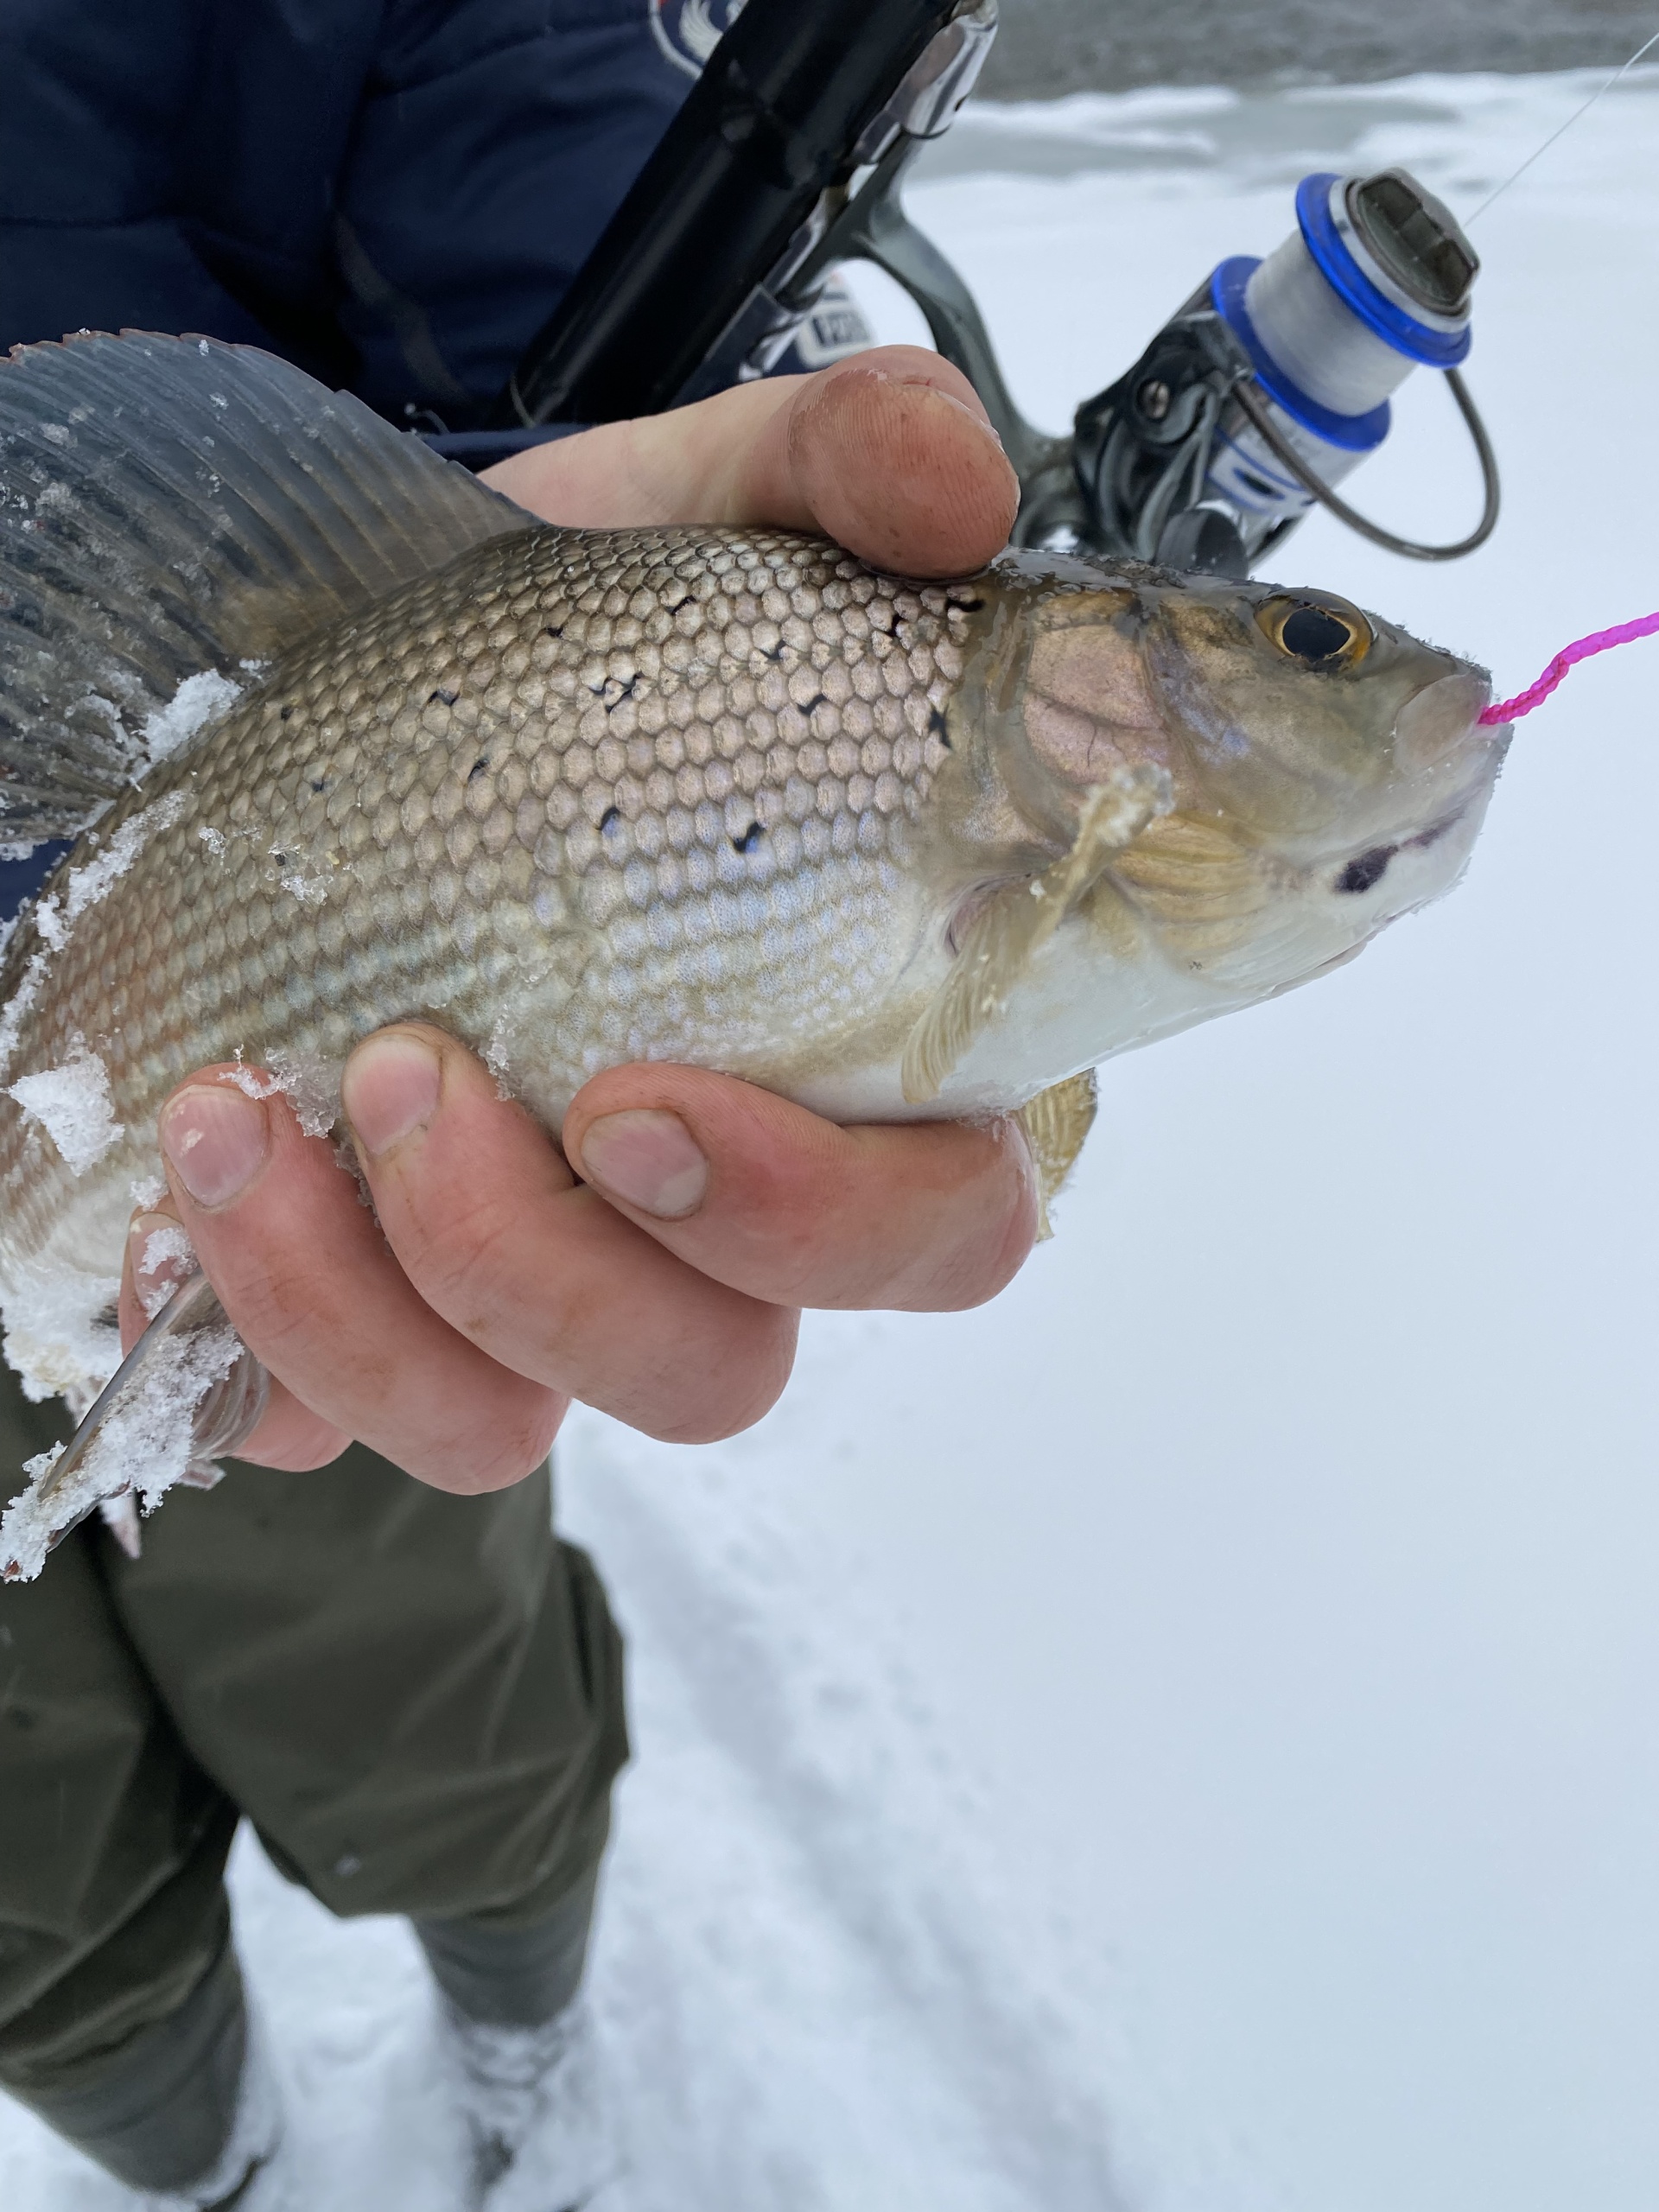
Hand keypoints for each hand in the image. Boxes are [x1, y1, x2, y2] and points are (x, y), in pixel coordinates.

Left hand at [120, 348, 1035, 1487]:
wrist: (320, 695)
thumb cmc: (539, 648)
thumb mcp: (678, 522)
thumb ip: (838, 476)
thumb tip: (952, 489)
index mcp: (842, 1062)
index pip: (938, 1227)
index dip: (825, 1218)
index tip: (647, 1098)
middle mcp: (702, 1214)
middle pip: (719, 1367)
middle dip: (558, 1268)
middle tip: (416, 1072)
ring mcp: (536, 1283)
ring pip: (516, 1423)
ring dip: (373, 1299)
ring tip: (243, 1109)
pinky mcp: (374, 1318)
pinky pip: (335, 1415)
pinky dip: (255, 1333)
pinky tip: (184, 1202)